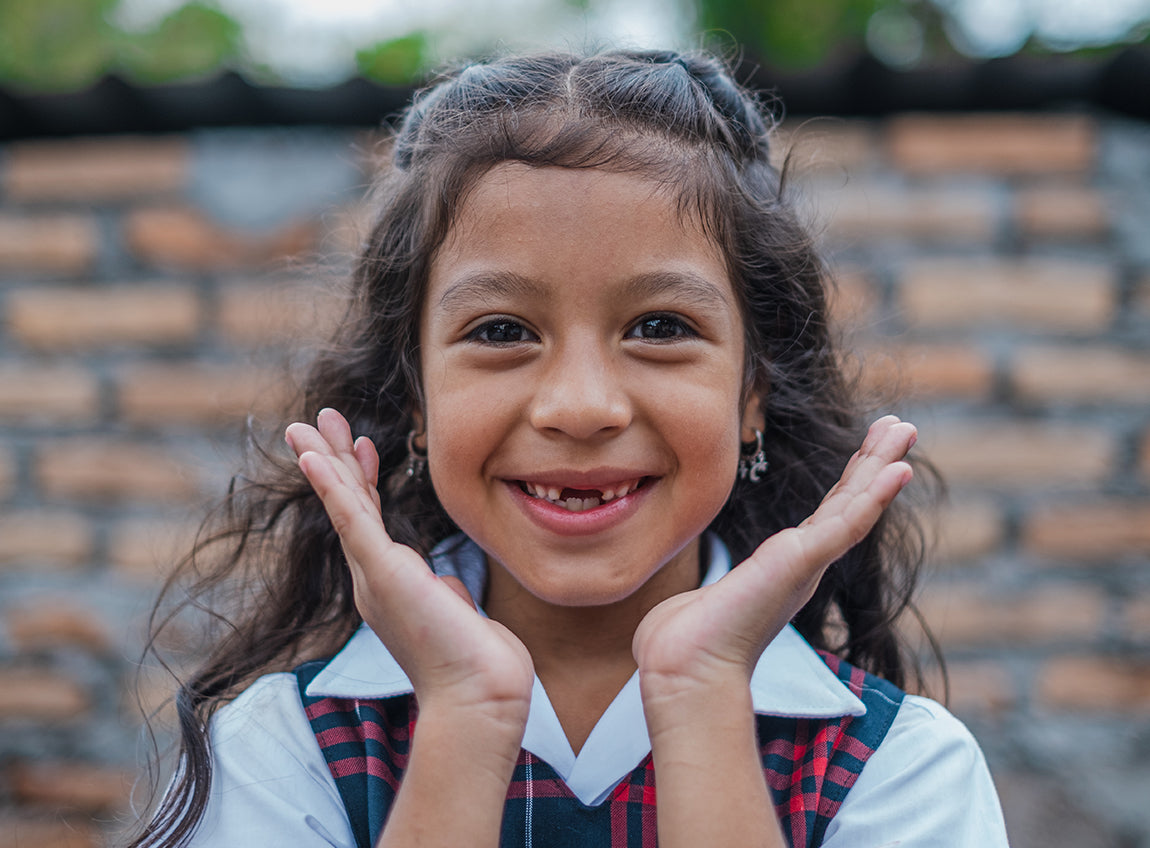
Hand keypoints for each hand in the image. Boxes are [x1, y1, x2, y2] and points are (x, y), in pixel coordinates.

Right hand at [286, 409, 533, 730]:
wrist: (481, 697)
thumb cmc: (477, 664)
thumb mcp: (457, 615)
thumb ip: (445, 592)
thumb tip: (447, 585)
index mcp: (390, 584)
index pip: (371, 519)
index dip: (364, 478)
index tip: (363, 444)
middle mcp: (373, 579)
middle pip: (349, 504)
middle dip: (335, 458)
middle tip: (320, 419)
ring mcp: (374, 576)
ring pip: (345, 504)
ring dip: (326, 459)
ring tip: (309, 423)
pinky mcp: (382, 574)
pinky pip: (352, 520)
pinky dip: (333, 486)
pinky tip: (316, 457)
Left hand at [633, 415, 916, 697]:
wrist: (686, 668)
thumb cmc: (688, 642)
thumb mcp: (705, 601)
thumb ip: (710, 594)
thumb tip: (687, 607)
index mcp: (785, 568)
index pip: (826, 514)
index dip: (850, 481)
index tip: (869, 448)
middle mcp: (804, 565)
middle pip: (849, 501)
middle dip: (875, 461)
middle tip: (901, 426)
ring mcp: (807, 563)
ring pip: (856, 504)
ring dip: (881, 465)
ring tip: (905, 429)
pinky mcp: (802, 561)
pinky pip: (848, 521)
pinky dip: (875, 494)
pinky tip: (897, 468)